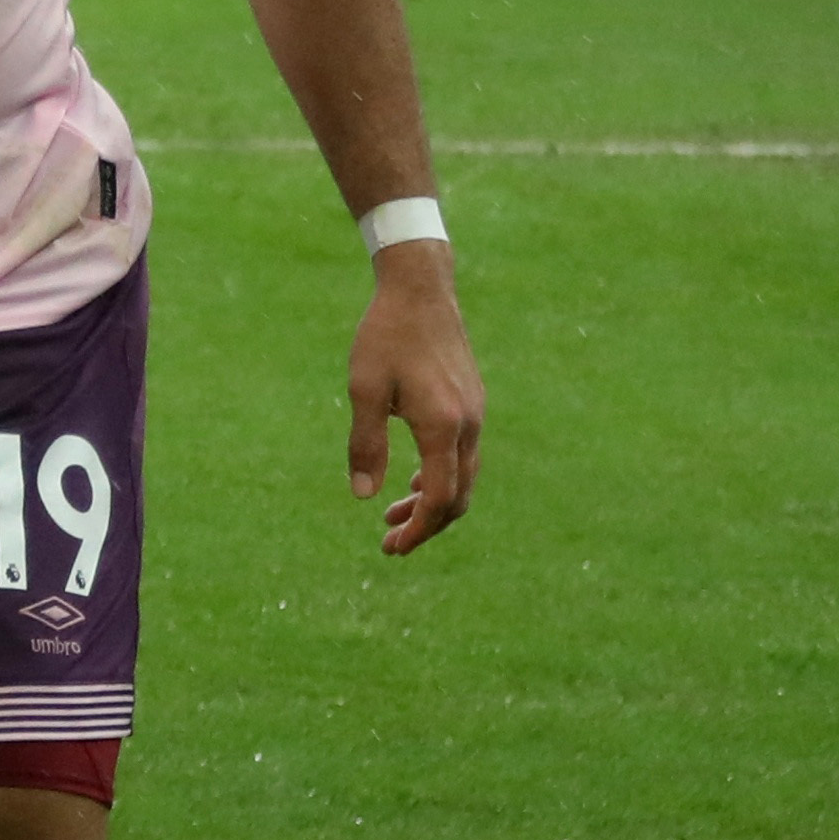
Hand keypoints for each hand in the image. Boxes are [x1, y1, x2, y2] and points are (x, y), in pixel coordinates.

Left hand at [346, 242, 484, 555]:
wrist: (421, 291)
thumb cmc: (385, 337)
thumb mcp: (364, 389)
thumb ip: (365, 444)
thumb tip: (363, 496)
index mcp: (443, 426)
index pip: (439, 498)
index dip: (418, 528)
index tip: (392, 547)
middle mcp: (468, 426)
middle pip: (457, 497)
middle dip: (425, 525)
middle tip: (389, 542)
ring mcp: (475, 416)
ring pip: (461, 478)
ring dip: (431, 502)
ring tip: (393, 516)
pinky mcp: (471, 405)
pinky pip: (462, 457)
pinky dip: (440, 478)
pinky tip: (412, 482)